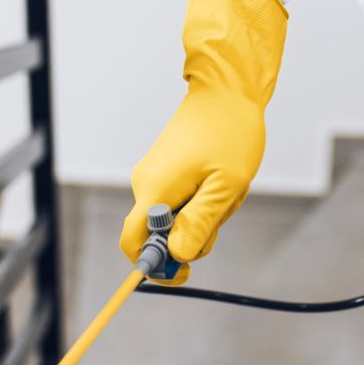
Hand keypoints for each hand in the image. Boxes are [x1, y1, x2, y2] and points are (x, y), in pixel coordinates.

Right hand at [120, 0, 286, 282]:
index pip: (133, 243)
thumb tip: (177, 256)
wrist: (225, 91)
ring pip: (172, 218)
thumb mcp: (225, 186)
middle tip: (222, 209)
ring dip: (201, 215)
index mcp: (155, 190)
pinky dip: (199, 201)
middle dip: (191, 235)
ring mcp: (153, 175)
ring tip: (225, 188)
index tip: (185, 272)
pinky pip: (178, 201)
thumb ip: (200, 223)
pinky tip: (217, 179)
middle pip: (158, 234)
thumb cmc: (230, 135)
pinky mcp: (164, 169)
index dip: (154, 266)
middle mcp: (145, 184)